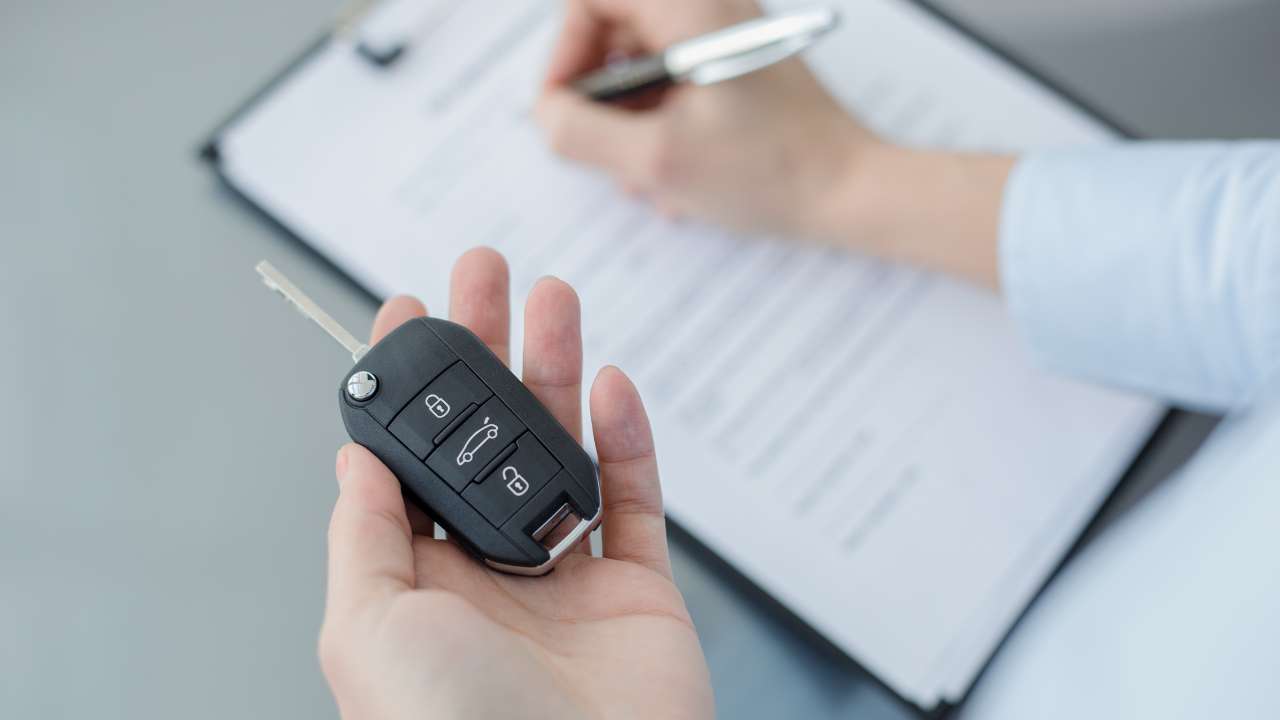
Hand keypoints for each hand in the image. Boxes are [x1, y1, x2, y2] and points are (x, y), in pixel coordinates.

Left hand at [319, 248, 713, 719]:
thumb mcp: (365, 629)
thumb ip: (362, 536)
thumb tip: (353, 456)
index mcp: (415, 582)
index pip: (408, 459)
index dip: (407, 384)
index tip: (406, 311)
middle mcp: (488, 574)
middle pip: (487, 437)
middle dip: (484, 350)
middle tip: (486, 272)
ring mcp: (567, 581)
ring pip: (560, 452)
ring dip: (556, 371)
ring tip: (553, 296)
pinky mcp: (637, 592)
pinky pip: (633, 500)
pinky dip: (626, 440)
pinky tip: (612, 386)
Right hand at [536, 0, 874, 239]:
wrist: (851, 190)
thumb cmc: (771, 172)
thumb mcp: (657, 160)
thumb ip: (581, 133)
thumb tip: (546, 114)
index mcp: (690, 7)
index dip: (563, 54)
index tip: (565, 108)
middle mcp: (709, 7)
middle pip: (613, 29)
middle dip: (598, 95)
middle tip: (603, 149)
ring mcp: (725, 35)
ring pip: (641, 61)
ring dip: (627, 119)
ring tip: (641, 174)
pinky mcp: (736, 65)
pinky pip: (674, 82)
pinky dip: (659, 124)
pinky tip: (671, 175)